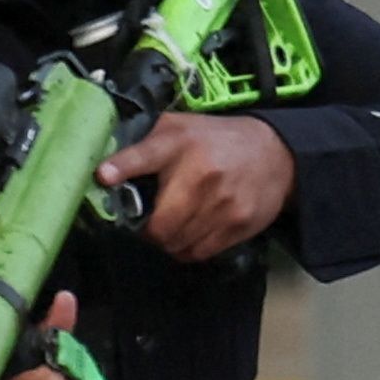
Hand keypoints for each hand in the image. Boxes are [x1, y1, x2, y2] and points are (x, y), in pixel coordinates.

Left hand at [103, 110, 295, 260]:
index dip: (121, 167)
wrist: (275, 154)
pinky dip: (188, 249)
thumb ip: (145, 143)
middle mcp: (201, 174)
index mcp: (179, 144)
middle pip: (160, 226)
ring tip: (174, 225)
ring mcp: (222, 203)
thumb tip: (107, 167)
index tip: (104, 176)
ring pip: (177, 244)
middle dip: (149, 231)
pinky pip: (199, 252)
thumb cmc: (215, 141)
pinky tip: (192, 232)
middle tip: (151, 224)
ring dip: (168, 241)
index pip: (145, 155)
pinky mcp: (238, 225)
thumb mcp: (179, 127)